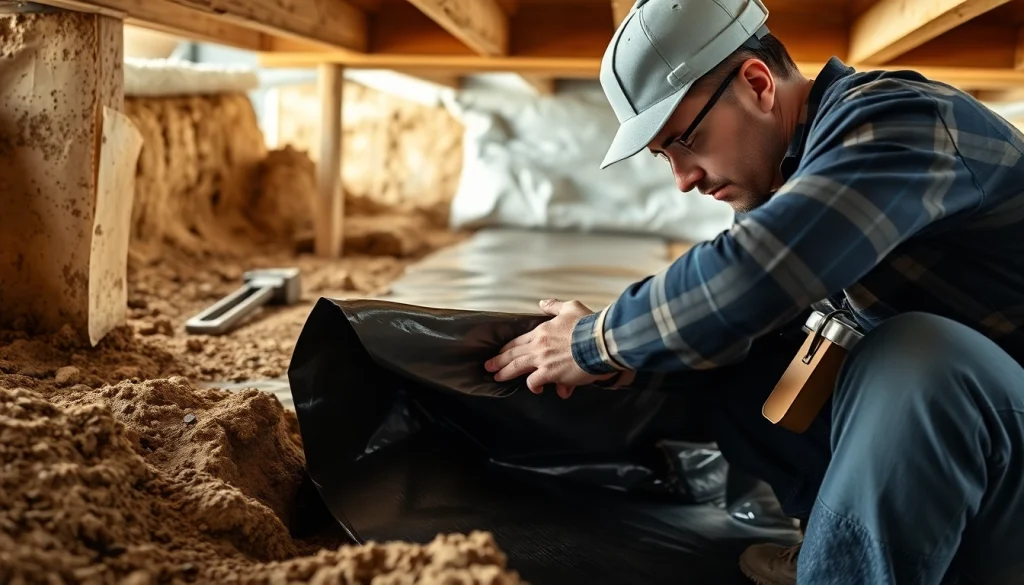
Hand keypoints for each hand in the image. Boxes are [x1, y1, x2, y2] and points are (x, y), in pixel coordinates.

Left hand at [484, 299, 614, 397]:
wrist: (600, 340)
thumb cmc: (589, 324)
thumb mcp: (571, 307)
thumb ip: (555, 306)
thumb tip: (543, 303)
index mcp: (542, 330)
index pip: (519, 340)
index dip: (508, 346)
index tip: (500, 351)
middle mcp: (539, 345)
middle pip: (513, 353)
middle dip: (499, 360)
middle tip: (488, 366)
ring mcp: (543, 360)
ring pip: (517, 367)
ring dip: (505, 372)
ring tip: (497, 377)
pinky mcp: (550, 374)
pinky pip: (534, 382)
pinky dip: (533, 386)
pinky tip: (535, 389)